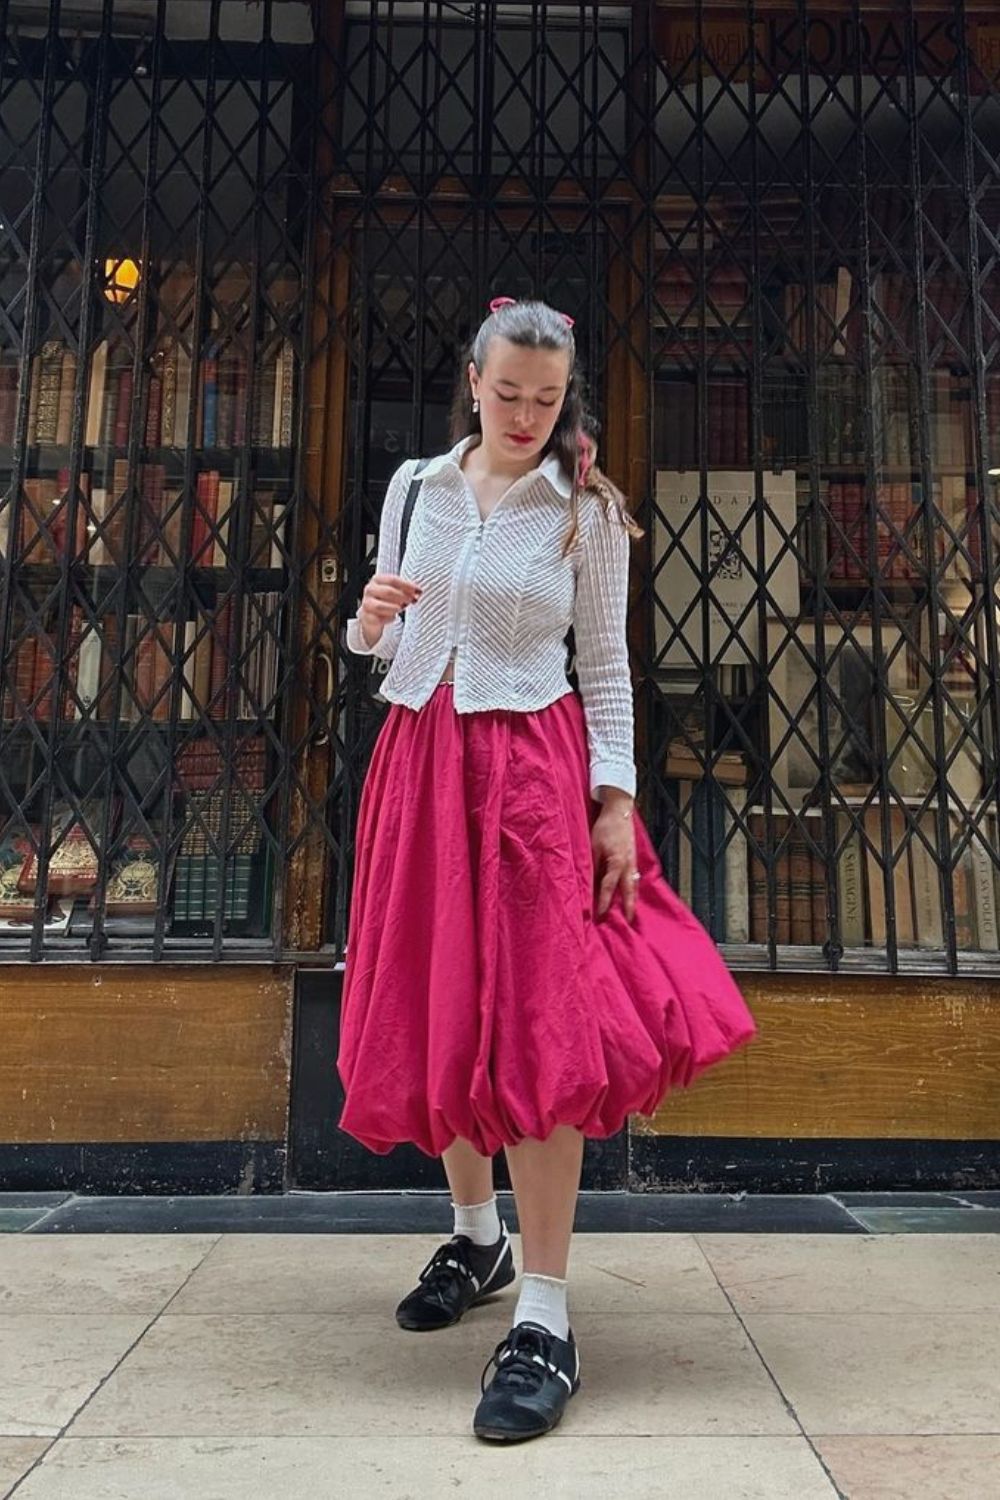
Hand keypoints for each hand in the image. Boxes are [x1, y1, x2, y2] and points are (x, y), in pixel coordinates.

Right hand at [358, 572, 421, 644]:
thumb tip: (418, 592)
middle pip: (388, 591)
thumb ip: (406, 590)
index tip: (418, 590)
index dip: (407, 585)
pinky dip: (388, 618)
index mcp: (377, 580)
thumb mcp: (397, 593)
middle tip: (412, 600)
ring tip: (401, 608)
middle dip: (403, 596)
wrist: (374, 617)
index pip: (393, 580)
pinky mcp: (367, 617)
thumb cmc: (386, 602)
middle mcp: (370, 590)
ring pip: (381, 606)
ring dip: (395, 607)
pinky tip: (393, 617)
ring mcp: (367, 603)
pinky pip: (379, 618)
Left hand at [592, 797, 638, 923]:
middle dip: (628, 907)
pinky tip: (630, 893)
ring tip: (631, 912)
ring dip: (632, 899)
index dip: (604, 902)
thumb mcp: (594, 845)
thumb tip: (587, 881)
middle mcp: (627, 864)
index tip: (600, 915)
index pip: (608, 887)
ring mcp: (632, 861)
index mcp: (617, 862)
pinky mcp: (633, 857)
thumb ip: (592, 864)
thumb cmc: (605, 827)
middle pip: (628, 891)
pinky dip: (633, 888)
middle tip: (629, 921)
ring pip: (633, 885)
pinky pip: (634, 877)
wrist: (619, 811)